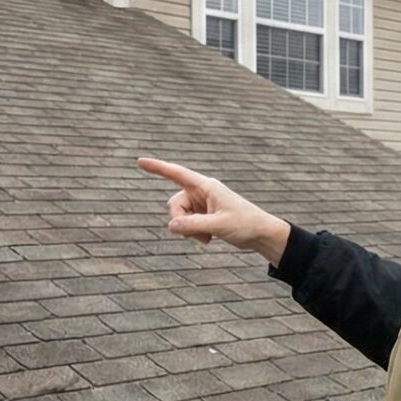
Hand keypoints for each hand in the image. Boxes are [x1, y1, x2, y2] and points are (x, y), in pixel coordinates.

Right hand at [136, 158, 290, 262]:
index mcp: (206, 186)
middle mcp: (201, 192)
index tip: (140, 161)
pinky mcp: (203, 215)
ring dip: (188, 230)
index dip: (157, 167)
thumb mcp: (218, 226)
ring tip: (207, 239)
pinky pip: (186, 224)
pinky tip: (208, 240)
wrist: (260, 234)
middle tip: (197, 236)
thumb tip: (171, 226)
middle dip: (180, 222)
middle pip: (174, 204)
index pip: (177, 174)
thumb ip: (193, 226)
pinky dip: (193, 233)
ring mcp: (201, 204)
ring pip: (179, 217)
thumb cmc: (245, 224)